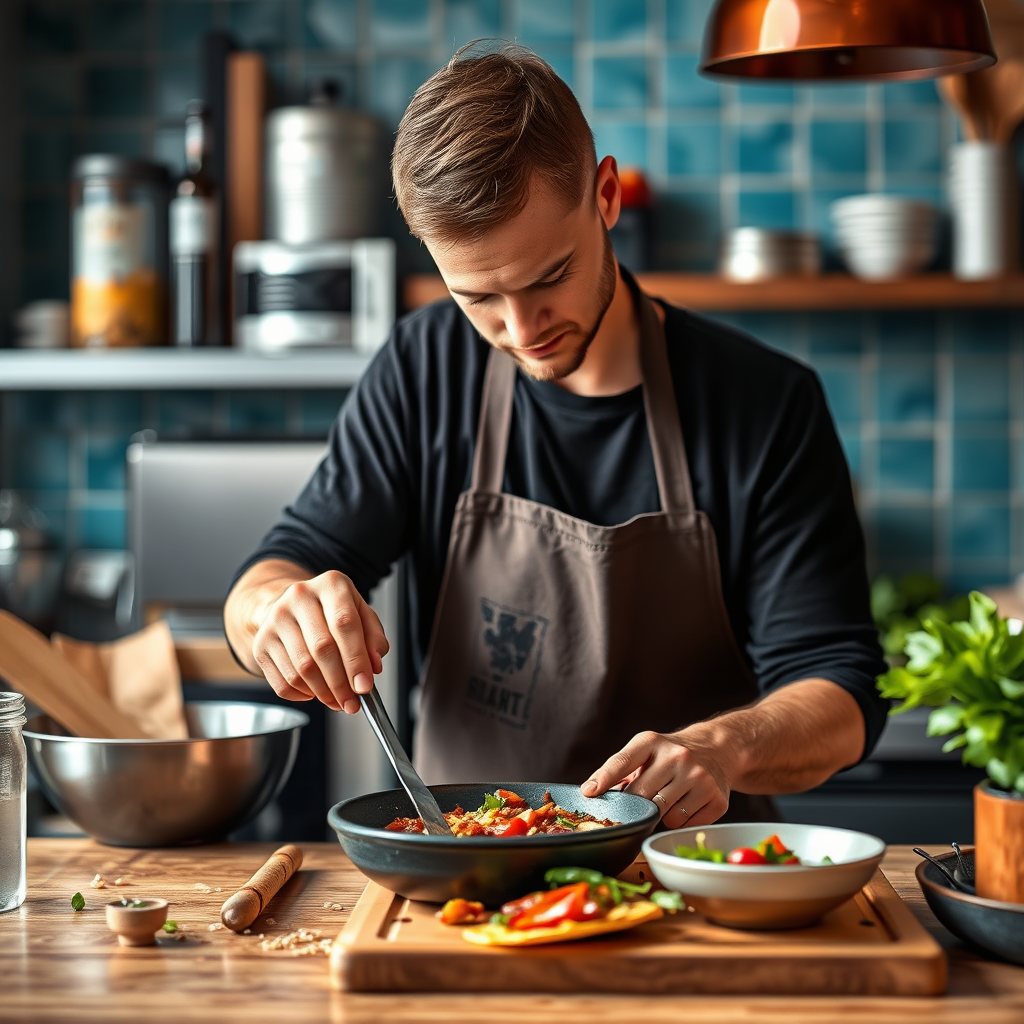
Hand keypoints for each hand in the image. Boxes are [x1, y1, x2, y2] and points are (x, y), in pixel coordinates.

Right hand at [252, 570, 388, 714]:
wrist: (293, 606)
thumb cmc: (332, 611)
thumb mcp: (361, 614)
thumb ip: (374, 638)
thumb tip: (373, 666)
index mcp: (330, 584)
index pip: (344, 623)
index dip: (356, 659)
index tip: (364, 686)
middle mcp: (299, 596)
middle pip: (321, 648)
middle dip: (340, 683)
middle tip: (352, 702)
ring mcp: (275, 619)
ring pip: (301, 669)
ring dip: (323, 693)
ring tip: (336, 700)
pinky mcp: (261, 642)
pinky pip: (282, 681)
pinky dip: (301, 695)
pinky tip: (314, 693)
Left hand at [580, 730, 732, 828]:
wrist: (715, 749)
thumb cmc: (669, 755)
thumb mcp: (645, 751)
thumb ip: (619, 770)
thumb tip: (589, 792)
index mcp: (652, 742)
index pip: (622, 761)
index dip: (604, 779)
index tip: (588, 793)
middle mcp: (678, 756)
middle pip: (641, 796)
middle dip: (636, 806)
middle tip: (639, 806)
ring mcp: (700, 777)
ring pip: (665, 816)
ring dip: (660, 816)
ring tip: (668, 800)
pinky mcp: (717, 798)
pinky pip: (685, 824)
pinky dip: (681, 821)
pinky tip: (686, 804)